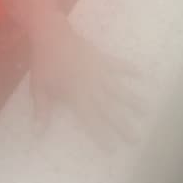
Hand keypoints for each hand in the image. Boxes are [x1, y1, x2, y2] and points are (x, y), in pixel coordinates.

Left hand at [29, 15, 140, 147]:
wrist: (51, 34)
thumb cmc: (44, 62)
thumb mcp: (39, 88)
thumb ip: (42, 111)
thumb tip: (37, 134)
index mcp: (76, 95)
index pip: (91, 119)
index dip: (100, 134)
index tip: (111, 148)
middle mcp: (92, 86)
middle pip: (109, 109)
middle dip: (122, 124)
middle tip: (135, 138)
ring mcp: (99, 71)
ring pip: (119, 89)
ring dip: (132, 100)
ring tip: (145, 110)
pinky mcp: (102, 58)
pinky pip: (118, 65)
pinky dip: (129, 69)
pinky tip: (141, 74)